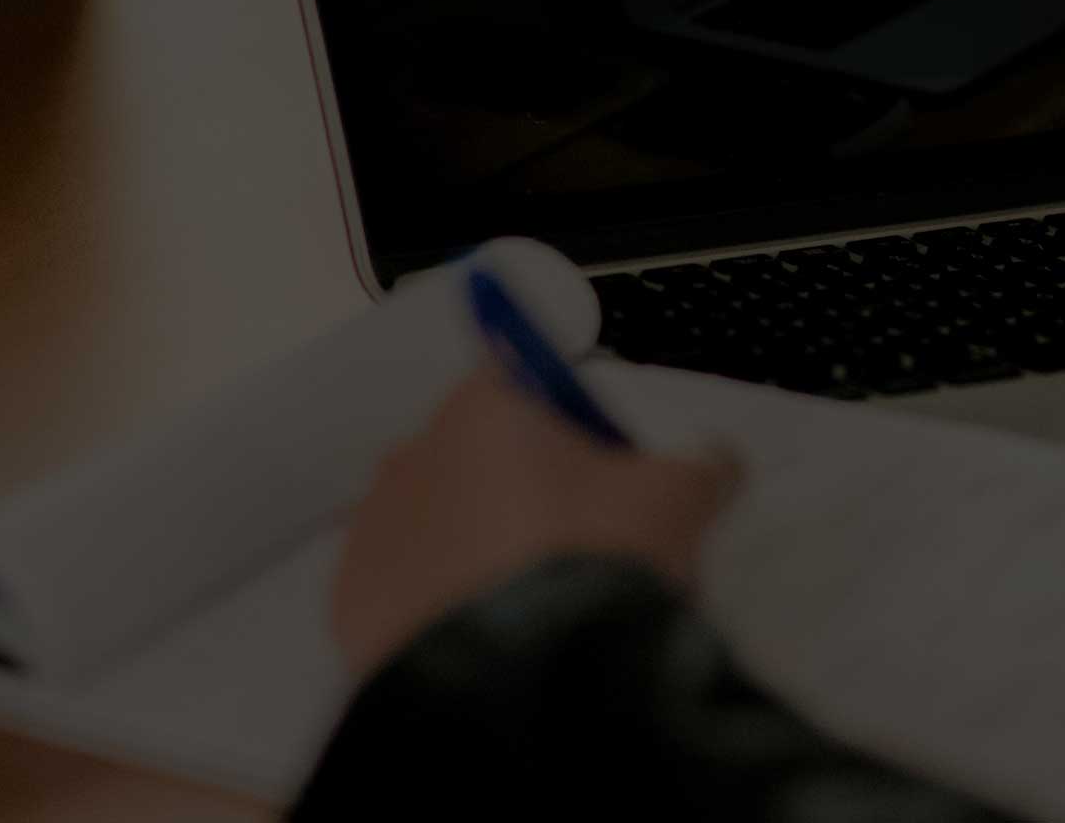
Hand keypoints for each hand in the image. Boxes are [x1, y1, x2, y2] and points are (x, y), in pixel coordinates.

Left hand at [332, 367, 741, 677]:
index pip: (523, 379)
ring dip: (480, 547)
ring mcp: (373, 532)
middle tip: (584, 548)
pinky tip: (492, 640)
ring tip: (538, 605)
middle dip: (524, 488)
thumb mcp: (680, 498)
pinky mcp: (350, 606)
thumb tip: (713, 462)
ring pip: (439, 522)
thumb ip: (701, 464)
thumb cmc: (596, 560)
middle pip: (479, 453)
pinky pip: (407, 589)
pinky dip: (443, 606)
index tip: (607, 471)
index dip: (571, 420)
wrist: (521, 684)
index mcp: (484, 407)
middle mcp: (413, 454)